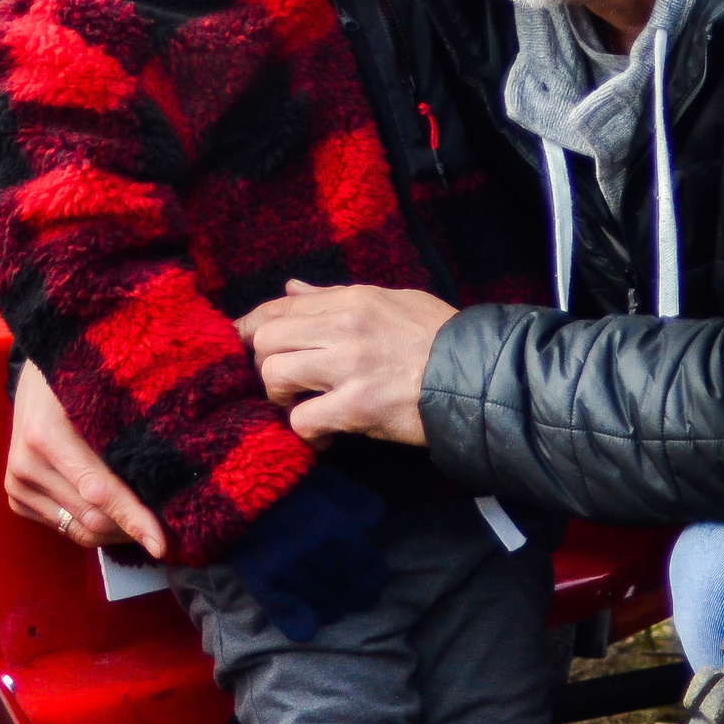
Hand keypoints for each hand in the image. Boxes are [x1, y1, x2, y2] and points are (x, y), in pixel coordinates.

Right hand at [5, 360, 167, 557]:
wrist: (37, 374)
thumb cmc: (80, 377)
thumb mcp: (104, 395)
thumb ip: (125, 438)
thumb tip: (164, 485)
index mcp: (46, 436)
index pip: (99, 492)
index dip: (133, 519)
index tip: (162, 543)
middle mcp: (25, 465)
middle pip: (90, 519)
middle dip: (131, 528)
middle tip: (165, 524)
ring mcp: (17, 484)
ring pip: (78, 529)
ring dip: (114, 529)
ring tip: (142, 517)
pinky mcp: (16, 496)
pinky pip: (64, 527)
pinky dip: (92, 523)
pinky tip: (111, 507)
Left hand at [238, 281, 454, 445]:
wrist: (477, 377)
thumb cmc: (437, 337)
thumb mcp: (390, 301)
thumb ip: (336, 297)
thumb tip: (292, 289)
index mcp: (351, 300)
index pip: (279, 307)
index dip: (252, 327)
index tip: (246, 344)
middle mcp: (344, 328)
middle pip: (266, 340)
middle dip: (265, 365)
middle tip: (285, 384)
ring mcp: (349, 368)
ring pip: (274, 376)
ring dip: (281, 397)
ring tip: (302, 405)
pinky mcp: (357, 408)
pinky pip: (303, 420)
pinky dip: (307, 432)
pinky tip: (325, 434)